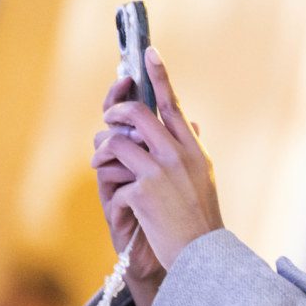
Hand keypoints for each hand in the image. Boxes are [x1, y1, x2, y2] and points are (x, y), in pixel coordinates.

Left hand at [93, 47, 223, 271]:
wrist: (202, 254)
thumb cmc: (200, 218)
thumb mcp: (203, 178)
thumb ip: (190, 148)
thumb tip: (190, 120)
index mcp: (194, 149)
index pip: (173, 104)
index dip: (160, 76)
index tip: (149, 51)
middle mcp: (178, 154)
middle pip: (137, 114)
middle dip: (116, 112)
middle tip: (109, 120)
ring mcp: (159, 172)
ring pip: (115, 141)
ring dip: (102, 151)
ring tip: (102, 164)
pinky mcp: (143, 192)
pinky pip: (113, 178)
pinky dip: (114, 190)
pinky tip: (126, 206)